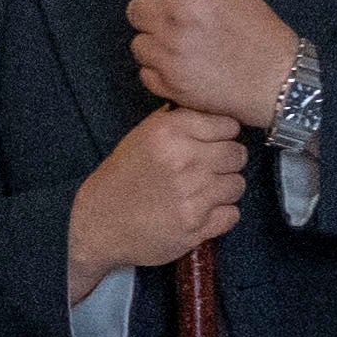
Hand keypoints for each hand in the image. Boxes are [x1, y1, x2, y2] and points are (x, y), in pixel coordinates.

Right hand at [64, 102, 252, 287]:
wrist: (98, 223)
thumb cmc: (122, 177)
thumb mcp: (142, 135)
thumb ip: (178, 120)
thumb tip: (214, 109)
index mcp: (169, 132)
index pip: (228, 125)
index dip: (223, 135)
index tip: (212, 145)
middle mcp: (183, 160)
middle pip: (238, 154)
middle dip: (226, 162)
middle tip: (207, 171)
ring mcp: (191, 195)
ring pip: (238, 184)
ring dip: (224, 190)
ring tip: (202, 192)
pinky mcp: (195, 226)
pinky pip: (232, 214)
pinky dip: (220, 215)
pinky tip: (201, 212)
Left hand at [125, 0, 307, 134]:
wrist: (275, 81)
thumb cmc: (261, 36)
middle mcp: (174, 19)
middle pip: (134, 9)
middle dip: (151, 12)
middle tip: (174, 21)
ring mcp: (167, 54)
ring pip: (137, 42)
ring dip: (154, 43)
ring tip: (182, 47)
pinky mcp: (167, 83)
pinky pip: (144, 70)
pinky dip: (159, 70)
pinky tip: (183, 67)